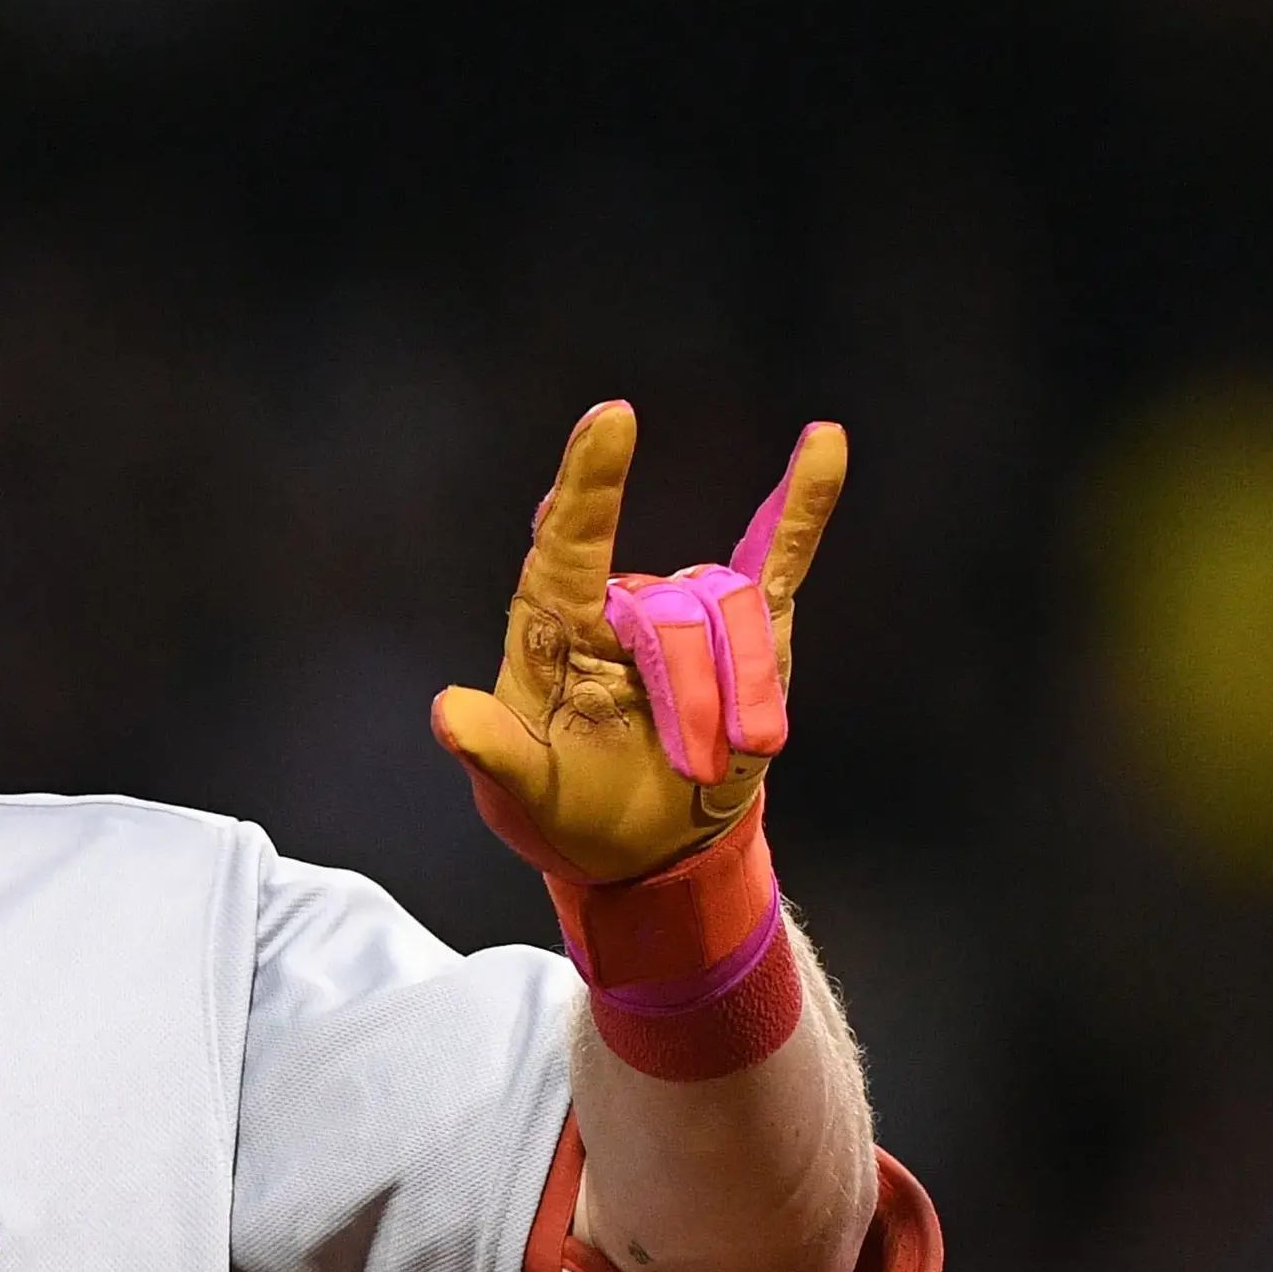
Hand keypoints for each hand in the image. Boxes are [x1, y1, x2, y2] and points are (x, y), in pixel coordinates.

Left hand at [433, 402, 844, 882]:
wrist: (648, 851)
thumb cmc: (572, 815)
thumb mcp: (522, 799)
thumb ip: (492, 754)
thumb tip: (447, 712)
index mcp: (553, 629)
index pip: (566, 544)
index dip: (588, 483)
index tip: (612, 420)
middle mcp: (618, 604)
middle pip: (674, 609)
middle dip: (693, 695)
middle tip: (697, 767)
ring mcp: (686, 610)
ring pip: (734, 611)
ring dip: (743, 691)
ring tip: (729, 755)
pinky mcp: (748, 629)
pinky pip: (778, 555)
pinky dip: (803, 504)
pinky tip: (825, 444)